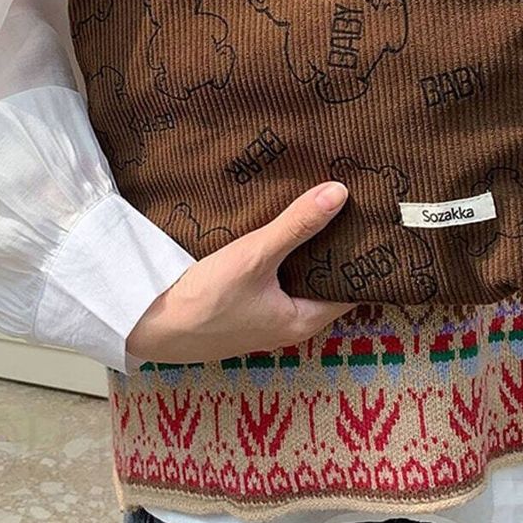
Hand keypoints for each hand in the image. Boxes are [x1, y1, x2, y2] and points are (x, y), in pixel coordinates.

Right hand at [127, 181, 354, 364]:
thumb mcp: (255, 256)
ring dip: (304, 254)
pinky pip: (274, 284)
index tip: (372, 224)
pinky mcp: (243, 313)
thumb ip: (296, 225)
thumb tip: (339, 194)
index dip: (363, 257)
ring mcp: (265, 321)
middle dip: (333, 249)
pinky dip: (280, 262)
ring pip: (297, 281)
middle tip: (348, 208)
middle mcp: (290, 324)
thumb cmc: (206, 302)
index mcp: (305, 320)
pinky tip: (275, 235)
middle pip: (325, 281)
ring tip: (315, 213)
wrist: (150, 328)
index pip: (352, 287)